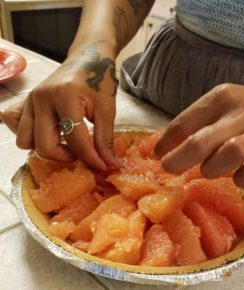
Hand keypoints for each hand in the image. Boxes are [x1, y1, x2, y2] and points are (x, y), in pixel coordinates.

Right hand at [0, 42, 118, 170]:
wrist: (88, 58)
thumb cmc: (100, 80)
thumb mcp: (107, 109)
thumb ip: (105, 139)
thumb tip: (109, 166)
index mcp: (64, 97)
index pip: (75, 140)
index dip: (91, 159)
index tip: (102, 167)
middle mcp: (41, 99)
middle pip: (44, 146)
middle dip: (65, 157)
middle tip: (81, 153)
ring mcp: (30, 100)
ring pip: (25, 141)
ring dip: (46, 148)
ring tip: (65, 142)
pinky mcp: (25, 102)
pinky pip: (17, 127)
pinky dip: (30, 136)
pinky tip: (48, 132)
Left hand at [154, 83, 243, 188]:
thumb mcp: (219, 103)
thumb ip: (194, 121)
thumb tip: (163, 146)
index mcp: (220, 99)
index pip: (184, 122)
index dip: (165, 142)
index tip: (156, 154)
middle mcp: (240, 114)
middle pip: (202, 141)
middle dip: (179, 159)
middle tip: (168, 168)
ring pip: (231, 153)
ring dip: (211, 168)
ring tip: (206, 170)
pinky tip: (237, 177)